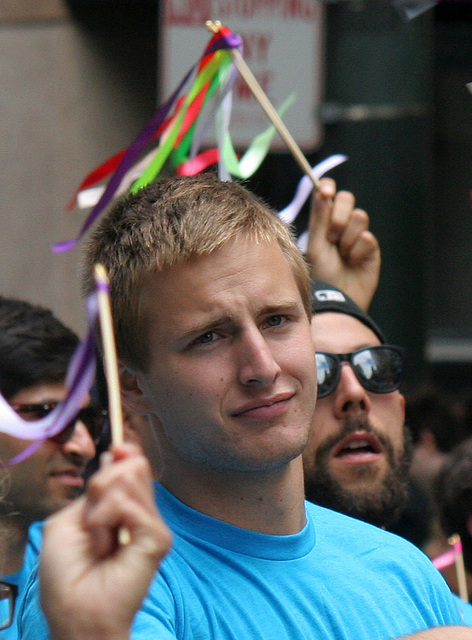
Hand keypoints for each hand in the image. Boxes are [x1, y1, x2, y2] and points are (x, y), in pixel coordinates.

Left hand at [40, 443, 171, 639]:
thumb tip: (118, 454)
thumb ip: (94, 488)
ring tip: (98, 541)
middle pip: (132, 465)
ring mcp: (151, 524)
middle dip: (102, 485)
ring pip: (130, 478)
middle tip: (92, 522)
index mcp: (122, 506)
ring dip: (98, 508)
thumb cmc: (67, 575)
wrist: (75, 613)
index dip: (124, 452)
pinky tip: (105, 546)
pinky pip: (127, 504)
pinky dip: (104, 520)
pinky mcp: (157, 537)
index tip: (116, 450)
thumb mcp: (68, 520)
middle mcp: (141, 511)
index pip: (133, 465)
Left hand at [305, 178, 380, 310]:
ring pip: (360, 217)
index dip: (328, 186)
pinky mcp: (371, 248)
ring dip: (347, 238)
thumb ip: (320, 218)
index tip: (326, 192)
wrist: (336, 296)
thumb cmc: (322, 273)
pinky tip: (353, 263)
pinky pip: (367, 238)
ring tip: (342, 255)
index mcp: (324, 221)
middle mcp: (341, 224)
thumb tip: (321, 191)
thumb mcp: (316, 245)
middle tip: (332, 237)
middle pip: (347, 199)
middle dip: (338, 216)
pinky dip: (356, 252)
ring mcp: (357, 235)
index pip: (328, 193)